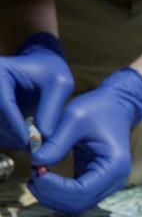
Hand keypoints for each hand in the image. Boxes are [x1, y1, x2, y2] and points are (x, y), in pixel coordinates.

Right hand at [0, 32, 72, 149]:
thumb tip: (43, 138)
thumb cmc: (52, 73)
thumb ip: (51, 109)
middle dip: (12, 135)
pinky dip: (7, 138)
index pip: (3, 103)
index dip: (15, 126)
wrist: (41, 69)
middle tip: (32, 148)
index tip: (30, 143)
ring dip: (9, 140)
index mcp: (0, 71)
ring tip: (31, 146)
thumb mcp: (60, 85)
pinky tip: (22, 142)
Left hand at [28, 68, 141, 214]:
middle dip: (51, 194)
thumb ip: (56, 142)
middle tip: (32, 174)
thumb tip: (36, 163)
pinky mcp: (97, 182)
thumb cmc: (98, 109)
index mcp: (114, 166)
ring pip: (76, 205)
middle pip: (78, 204)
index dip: (55, 188)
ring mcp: (107, 184)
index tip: (36, 171)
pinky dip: (57, 192)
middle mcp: (115, 180)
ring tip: (36, 175)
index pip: (81, 191)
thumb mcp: (75, 118)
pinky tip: (44, 177)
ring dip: (52, 196)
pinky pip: (76, 198)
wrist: (117, 106)